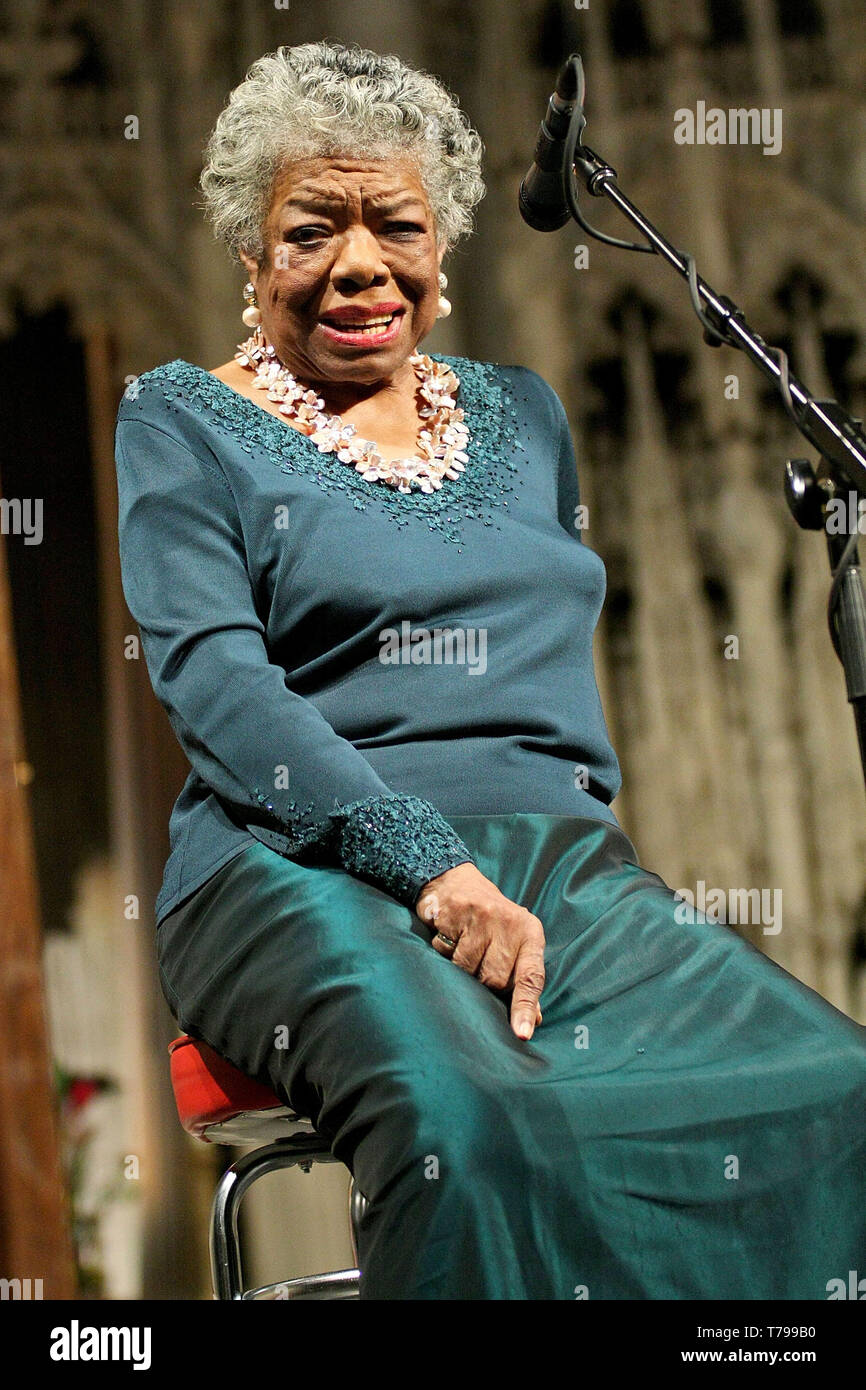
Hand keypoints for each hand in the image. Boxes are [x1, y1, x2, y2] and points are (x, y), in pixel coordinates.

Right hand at [415, 863, 544, 1039]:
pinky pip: (448, 953)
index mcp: (530, 934)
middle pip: (494, 980)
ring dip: (460, 967)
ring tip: (463, 946)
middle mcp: (511, 923)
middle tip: (478, 960)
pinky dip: (444, 952)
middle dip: (482, 981)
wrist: (456, 881)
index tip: (522, 1032)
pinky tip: (449, 936)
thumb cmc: (490, 921)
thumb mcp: (514, 943)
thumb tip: (536, 1019)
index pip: (531, 977)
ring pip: (468, 970)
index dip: (526, 1007)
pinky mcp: (459, 913)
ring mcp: (484, 917)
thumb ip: (523, 978)